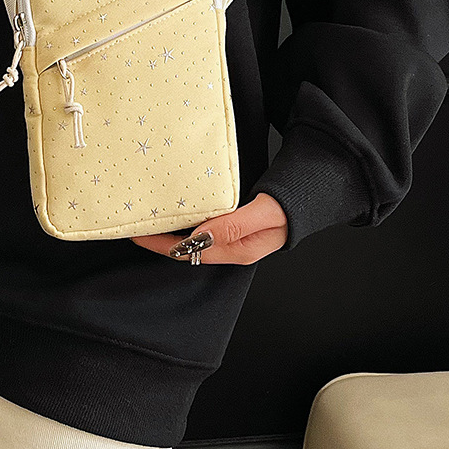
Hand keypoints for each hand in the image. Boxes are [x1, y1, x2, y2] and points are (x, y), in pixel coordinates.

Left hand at [130, 192, 287, 263]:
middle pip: (186, 248)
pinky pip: (203, 224)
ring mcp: (232, 236)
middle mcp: (231, 246)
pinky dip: (186, 217)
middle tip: (135, 223)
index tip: (139, 235)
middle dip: (159, 238)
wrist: (313, 195)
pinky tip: (176, 207)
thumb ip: (233, 226)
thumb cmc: (294, 205)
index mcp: (237, 250)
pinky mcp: (233, 223)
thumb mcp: (264, 214)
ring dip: (171, 227)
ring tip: (149, 216)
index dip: (161, 245)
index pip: (189, 253)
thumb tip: (199, 238)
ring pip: (193, 236)